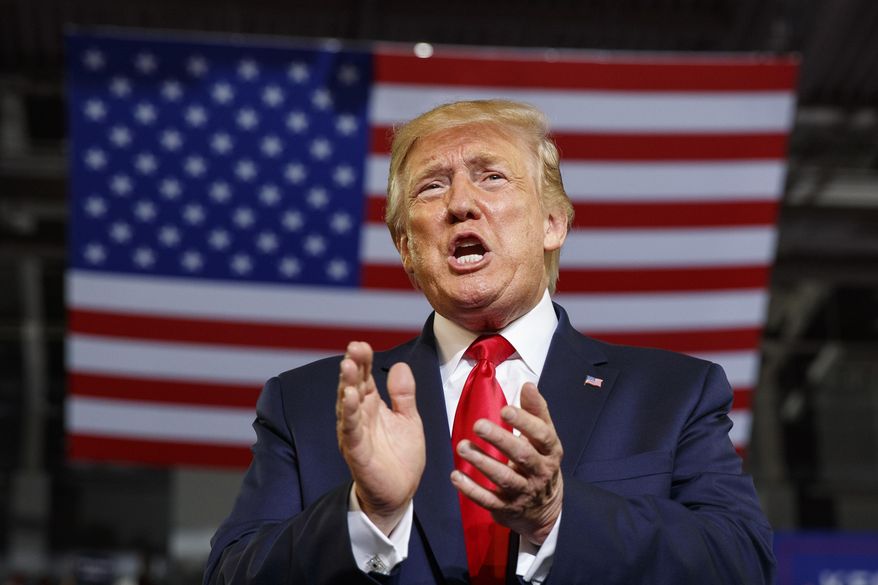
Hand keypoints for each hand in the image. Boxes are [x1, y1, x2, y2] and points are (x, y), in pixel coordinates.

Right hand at [337, 341, 424, 534]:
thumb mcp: (409, 419)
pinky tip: (350, 397)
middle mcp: (360, 416)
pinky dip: (350, 414)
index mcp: (373, 406)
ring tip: (348, 366)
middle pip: (353, 386)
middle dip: (353, 366)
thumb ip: (404, 395)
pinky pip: (351, 430)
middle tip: (353, 348)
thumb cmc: (401, 456)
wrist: (400, 492)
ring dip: (347, 385)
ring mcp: (356, 433)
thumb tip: (400, 366)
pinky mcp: (357, 452)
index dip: (363, 361)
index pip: (365, 378)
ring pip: (348, 405)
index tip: (362, 344)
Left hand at [450, 382, 562, 544]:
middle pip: (522, 455)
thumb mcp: (545, 439)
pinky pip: (488, 500)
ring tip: (462, 446)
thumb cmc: (541, 462)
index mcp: (550, 452)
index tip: (505, 409)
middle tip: (478, 425)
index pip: (541, 435)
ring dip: (482, 463)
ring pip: (504, 478)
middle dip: (500, 440)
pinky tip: (456, 476)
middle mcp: (539, 472)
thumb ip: (536, 412)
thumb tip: (528, 385)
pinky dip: (471, 490)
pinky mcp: (507, 508)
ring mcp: (523, 492)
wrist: (545, 510)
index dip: (524, 422)